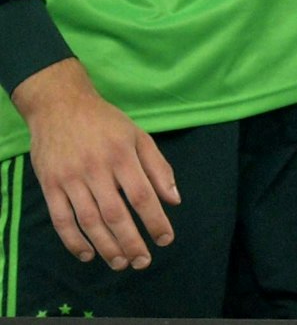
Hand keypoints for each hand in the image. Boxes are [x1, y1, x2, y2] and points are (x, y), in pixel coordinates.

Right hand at [14, 58, 177, 270]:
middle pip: (116, 214)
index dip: (155, 221)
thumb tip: (175, 200)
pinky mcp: (50, 186)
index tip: (166, 240)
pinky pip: (61, 219)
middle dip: (132, 242)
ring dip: (105, 246)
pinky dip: (73, 241)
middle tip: (143, 262)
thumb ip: (159, 167)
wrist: (61, 106)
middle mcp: (97, 169)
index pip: (142, 195)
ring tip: (120, 263)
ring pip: (89, 221)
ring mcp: (71, 179)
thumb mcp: (139, 136)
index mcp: (123, 155)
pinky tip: (87, 254)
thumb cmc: (106, 123)